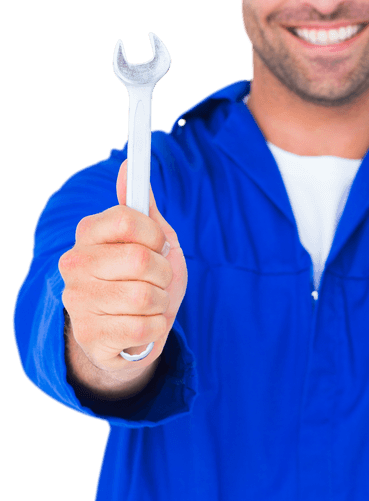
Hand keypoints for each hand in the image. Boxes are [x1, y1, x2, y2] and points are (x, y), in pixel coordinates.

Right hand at [59, 159, 187, 373]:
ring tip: (149, 305)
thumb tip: (129, 165)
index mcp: (88, 234)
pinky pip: (143, 328)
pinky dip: (155, 328)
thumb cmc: (145, 280)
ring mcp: (78, 301)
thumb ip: (143, 207)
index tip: (156, 245)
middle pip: (141, 259)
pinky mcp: (90, 335)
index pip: (129, 219)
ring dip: (161, 303)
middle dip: (163, 273)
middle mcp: (74, 264)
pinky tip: (143, 327)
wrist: (135, 334)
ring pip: (145, 296)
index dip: (154, 235)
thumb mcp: (152, 241)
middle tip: (155, 280)